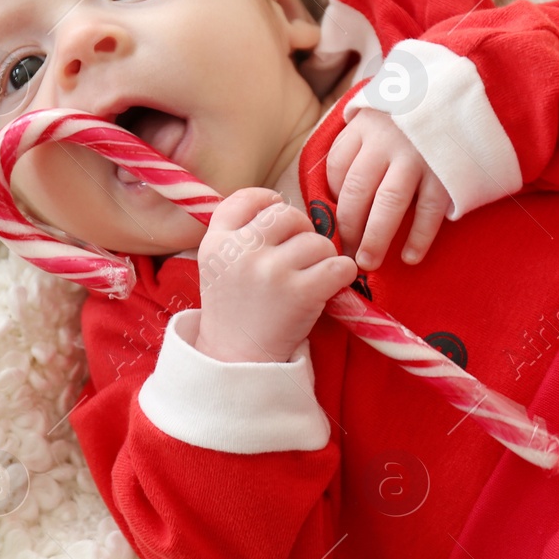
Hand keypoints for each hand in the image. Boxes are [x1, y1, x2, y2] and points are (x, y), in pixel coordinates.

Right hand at [194, 188, 358, 362]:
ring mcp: (271, 271)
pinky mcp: (300, 293)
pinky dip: (342, 275)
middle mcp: (241, 252)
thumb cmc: (234, 309)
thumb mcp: (218, 265)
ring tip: (310, 278)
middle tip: (299, 257)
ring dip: (322, 258)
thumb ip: (238, 233)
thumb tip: (280, 201)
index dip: (269, 202)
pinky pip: (340, 265)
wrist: (236, 360)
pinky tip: (330, 287)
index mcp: (216, 242)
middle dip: (301, 232)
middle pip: (288, 215)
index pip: (247, 198)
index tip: (278, 222)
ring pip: (317, 241)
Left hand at [325, 108, 452, 269]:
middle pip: (356, 192)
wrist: (471, 91)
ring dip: (375, 239)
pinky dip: (419, 238)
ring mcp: (417, 157)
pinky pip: (429, 211)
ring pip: (388, 205)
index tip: (334, 220)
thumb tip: (339, 191)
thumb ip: (360, 142)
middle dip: (348, 229)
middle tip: (345, 256)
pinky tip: (409, 257)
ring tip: (368, 263)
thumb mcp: (382, 113)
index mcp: (366, 126)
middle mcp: (387, 141)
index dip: (332, 198)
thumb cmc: (417, 112)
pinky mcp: (446, 172)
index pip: (337, 167)